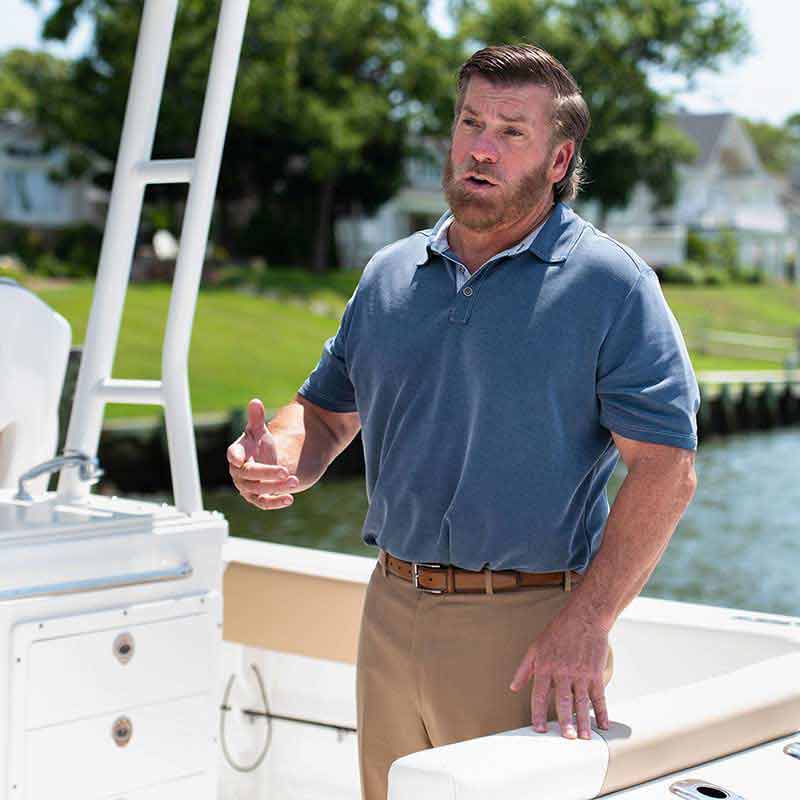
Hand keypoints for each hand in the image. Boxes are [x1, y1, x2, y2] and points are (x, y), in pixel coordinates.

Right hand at [227, 398, 298, 509]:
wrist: (267, 462)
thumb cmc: (261, 445)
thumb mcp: (260, 431)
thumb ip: (256, 418)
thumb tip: (255, 401)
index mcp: (237, 453)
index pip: (233, 454)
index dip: (235, 456)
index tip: (238, 459)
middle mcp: (239, 472)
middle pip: (250, 474)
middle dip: (267, 473)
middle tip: (286, 471)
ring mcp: (247, 487)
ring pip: (258, 490)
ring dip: (276, 487)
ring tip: (294, 481)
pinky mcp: (257, 498)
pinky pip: (264, 503)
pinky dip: (276, 502)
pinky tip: (290, 499)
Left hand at [508, 609, 609, 739]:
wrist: (584, 617)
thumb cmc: (558, 631)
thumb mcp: (535, 647)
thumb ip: (524, 669)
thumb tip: (513, 687)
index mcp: (545, 667)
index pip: (539, 694)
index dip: (538, 713)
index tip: (539, 729)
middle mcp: (563, 672)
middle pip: (563, 701)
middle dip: (565, 721)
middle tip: (567, 738)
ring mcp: (581, 673)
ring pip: (582, 701)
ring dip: (584, 721)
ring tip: (584, 737)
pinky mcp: (596, 672)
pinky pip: (599, 695)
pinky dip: (602, 711)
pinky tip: (603, 724)